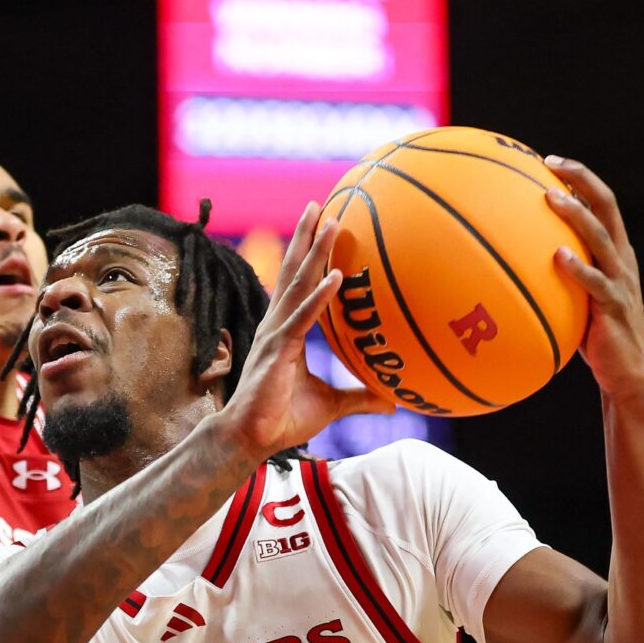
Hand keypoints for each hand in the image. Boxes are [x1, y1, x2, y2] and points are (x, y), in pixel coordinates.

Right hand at [221, 202, 385, 458]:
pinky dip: (319, 297)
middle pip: (294, 271)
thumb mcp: (331, 405)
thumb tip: (392, 402)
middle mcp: (278, 325)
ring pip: (298, 284)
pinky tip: (336, 276)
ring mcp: (276, 335)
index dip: (310, 255)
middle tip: (320, 203)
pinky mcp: (278, 351)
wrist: (251, 439)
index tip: (323, 225)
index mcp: (287, 331)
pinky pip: (303, 319)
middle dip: (307, 236)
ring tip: (332, 220)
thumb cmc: (283, 421)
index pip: (299, 285)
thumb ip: (360, 398)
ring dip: (315, 252)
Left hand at [544, 156, 643, 403]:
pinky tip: (557, 257)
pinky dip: (577, 268)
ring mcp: (620, 281)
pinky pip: (595, 283)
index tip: (552, 161)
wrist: (626, 372)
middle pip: (607, 207)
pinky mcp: (614, 307)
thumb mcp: (578, 299)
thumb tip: (517, 265)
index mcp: (616, 253)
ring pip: (601, 238)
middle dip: (582, 180)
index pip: (603, 203)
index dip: (581, 178)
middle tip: (551, 165)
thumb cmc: (595, 337)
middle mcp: (622, 260)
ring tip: (552, 200)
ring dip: (577, 216)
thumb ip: (560, 278)